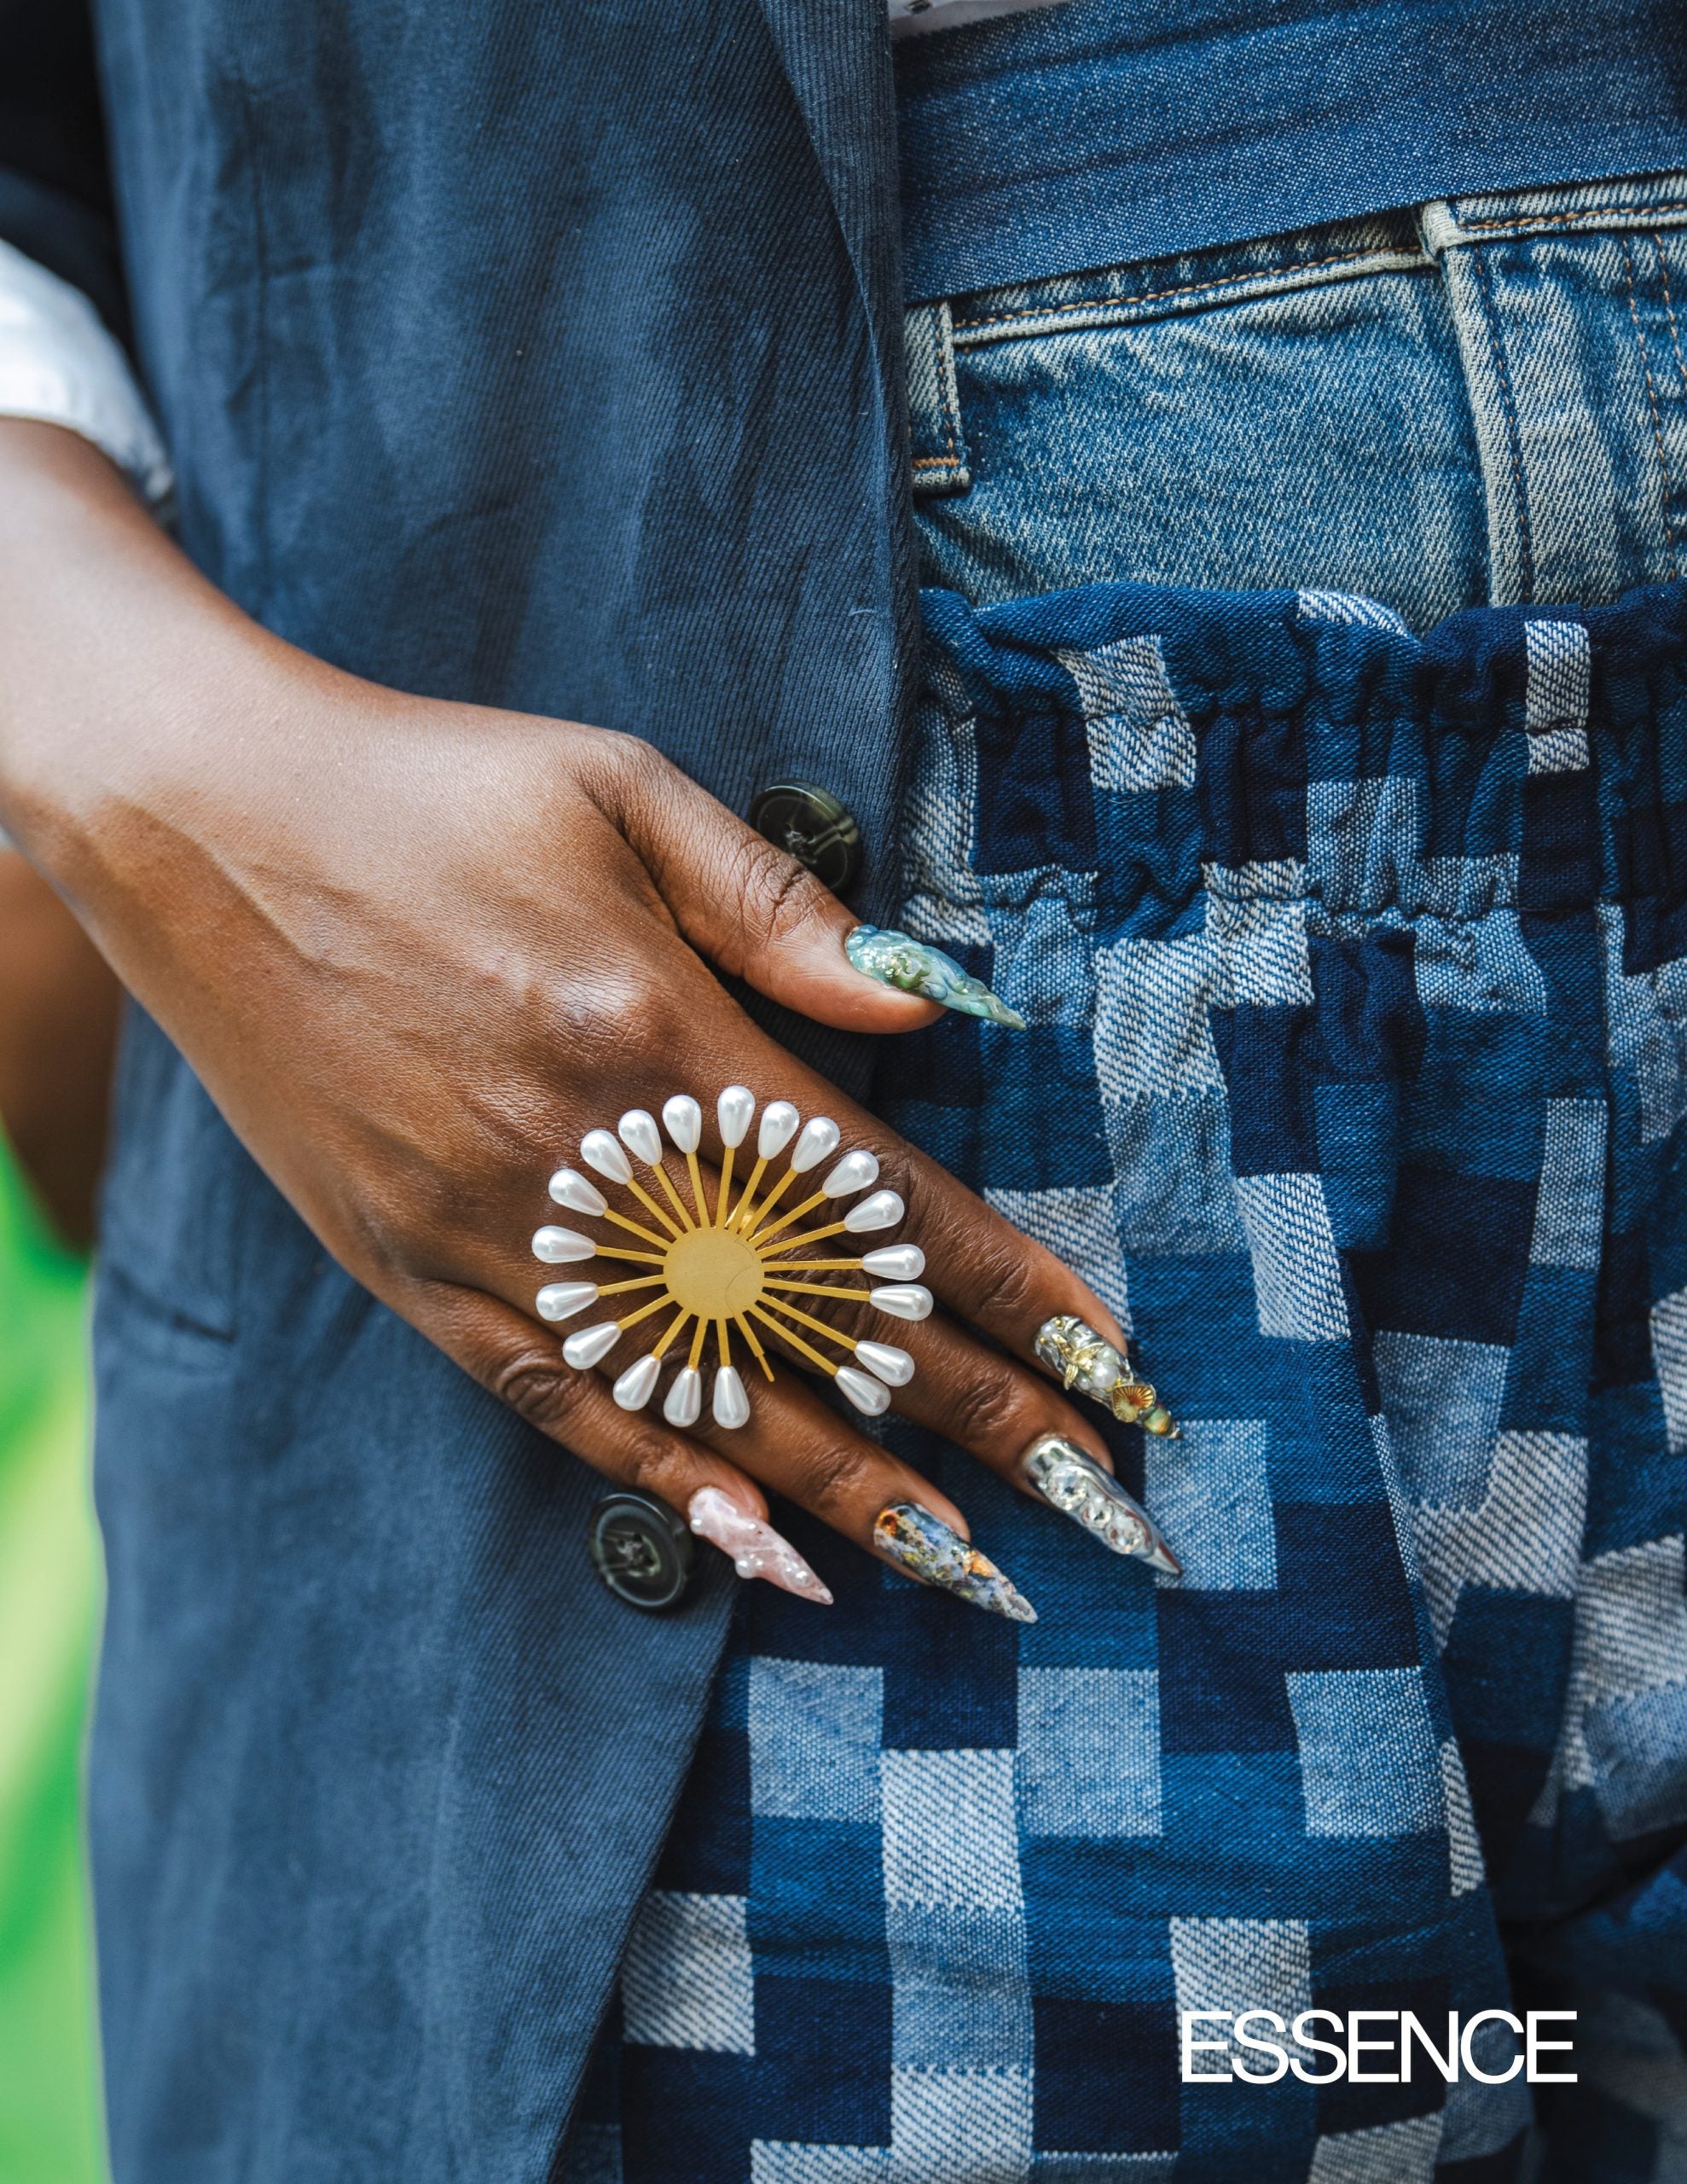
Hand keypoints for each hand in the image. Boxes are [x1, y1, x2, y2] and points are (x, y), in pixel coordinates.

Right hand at [0, 420, 1148, 1613]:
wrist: (203, 819)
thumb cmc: (431, 789)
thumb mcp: (619, 790)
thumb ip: (782, 914)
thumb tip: (934, 1009)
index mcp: (659, 1031)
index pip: (881, 1203)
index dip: (1009, 1293)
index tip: (1111, 1368)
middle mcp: (587, 1158)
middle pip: (817, 1321)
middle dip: (973, 1422)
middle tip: (1093, 1512)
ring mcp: (491, 1230)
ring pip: (700, 1394)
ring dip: (844, 1488)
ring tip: (964, 1567)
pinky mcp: (412, 1269)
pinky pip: (557, 1403)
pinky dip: (661, 1480)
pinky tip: (754, 1546)